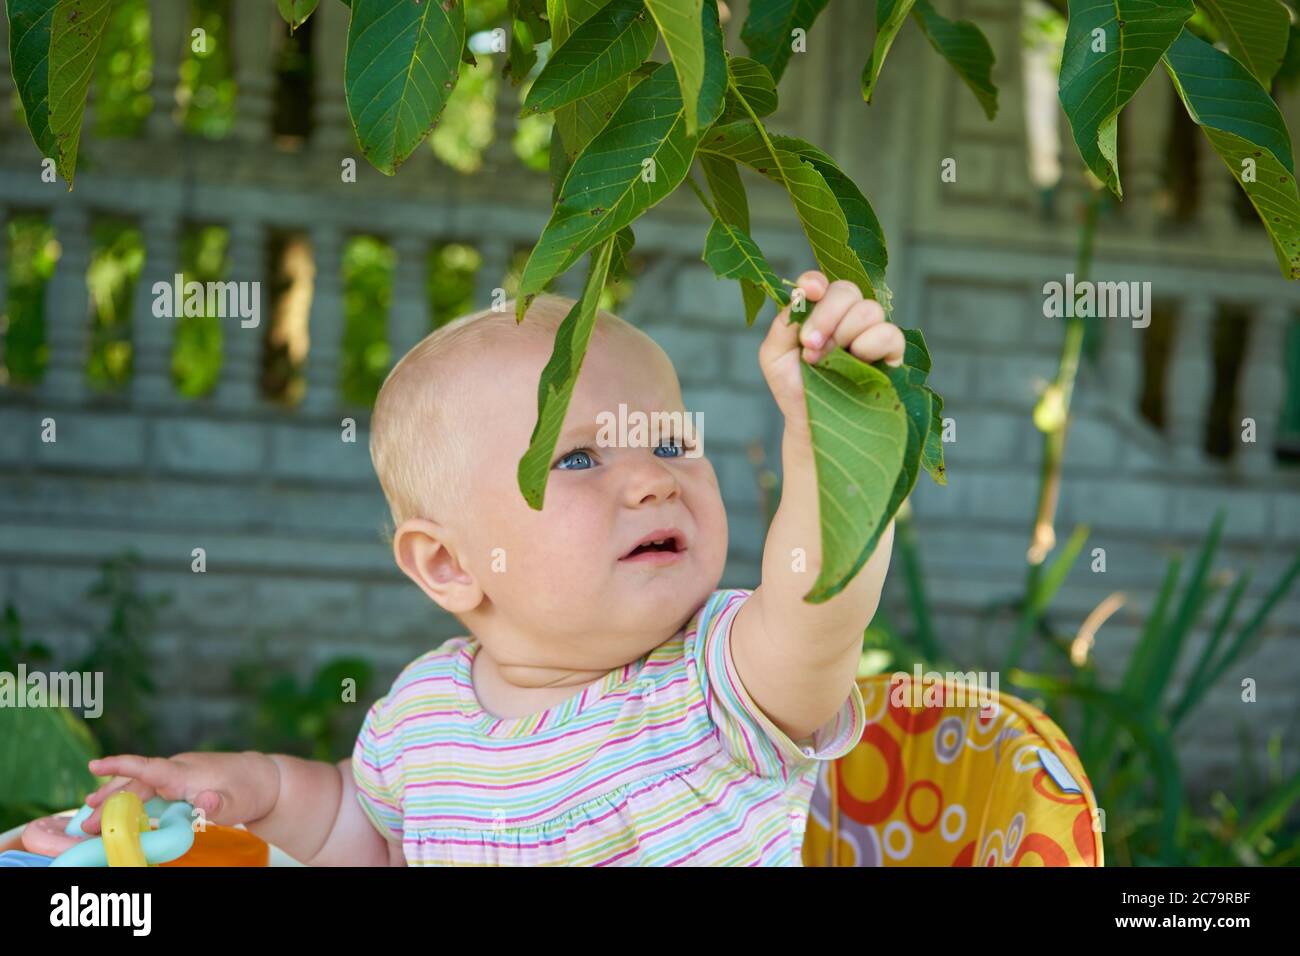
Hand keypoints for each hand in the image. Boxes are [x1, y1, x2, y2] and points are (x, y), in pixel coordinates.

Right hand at [81, 751, 276, 834]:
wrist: (264, 780)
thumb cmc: (249, 791)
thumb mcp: (237, 803)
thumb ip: (219, 805)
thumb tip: (204, 802)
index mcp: (185, 773)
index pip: (148, 768)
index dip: (121, 766)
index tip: (94, 765)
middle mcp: (177, 771)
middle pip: (136, 784)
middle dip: (109, 801)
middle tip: (84, 823)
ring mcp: (178, 777)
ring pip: (140, 787)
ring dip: (116, 800)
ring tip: (89, 815)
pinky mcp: (181, 785)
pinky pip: (150, 792)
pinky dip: (131, 802)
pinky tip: (119, 813)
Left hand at [758, 271, 904, 436]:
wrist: (811, 422)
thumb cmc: (794, 387)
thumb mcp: (774, 354)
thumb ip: (785, 322)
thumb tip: (806, 295)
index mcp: (817, 312)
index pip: (820, 283)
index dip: (815, 282)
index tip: (810, 292)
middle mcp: (845, 317)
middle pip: (847, 291)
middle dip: (826, 316)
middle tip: (810, 345)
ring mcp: (869, 333)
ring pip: (870, 309)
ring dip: (845, 333)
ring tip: (828, 360)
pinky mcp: (891, 353)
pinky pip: (891, 334)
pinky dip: (871, 344)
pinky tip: (857, 360)